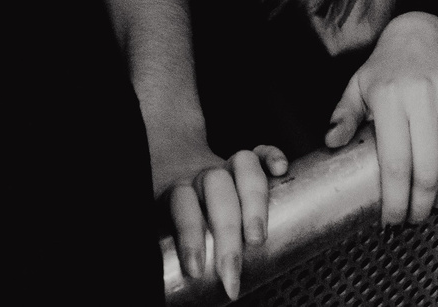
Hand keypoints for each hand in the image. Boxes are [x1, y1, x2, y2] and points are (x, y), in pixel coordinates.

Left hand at [160, 141, 289, 298]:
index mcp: (176, 189)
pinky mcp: (243, 161)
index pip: (182, 204)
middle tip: (232, 271)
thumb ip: (165, 239)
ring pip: (242, 166)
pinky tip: (281, 168)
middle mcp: (201, 174)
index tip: (197, 270)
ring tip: (258, 238)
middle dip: (227, 232)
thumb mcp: (159, 225)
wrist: (167, 165)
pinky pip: (260, 151)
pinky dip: (272, 155)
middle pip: (216, 188)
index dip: (189, 235)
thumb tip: (156, 287)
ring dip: (253, 202)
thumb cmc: (173, 215)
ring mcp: (224, 165)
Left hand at [324, 12, 437, 224]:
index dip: (396, 199)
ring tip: (437, 203)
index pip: (395, 163)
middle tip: (416, 217)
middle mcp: (421, 94)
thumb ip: (344, 115)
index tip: (392, 219)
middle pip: (427, 168)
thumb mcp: (358, 85)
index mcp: (389, 97)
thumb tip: (331, 143)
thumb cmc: (386, 65)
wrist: (420, 29)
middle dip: (422, 203)